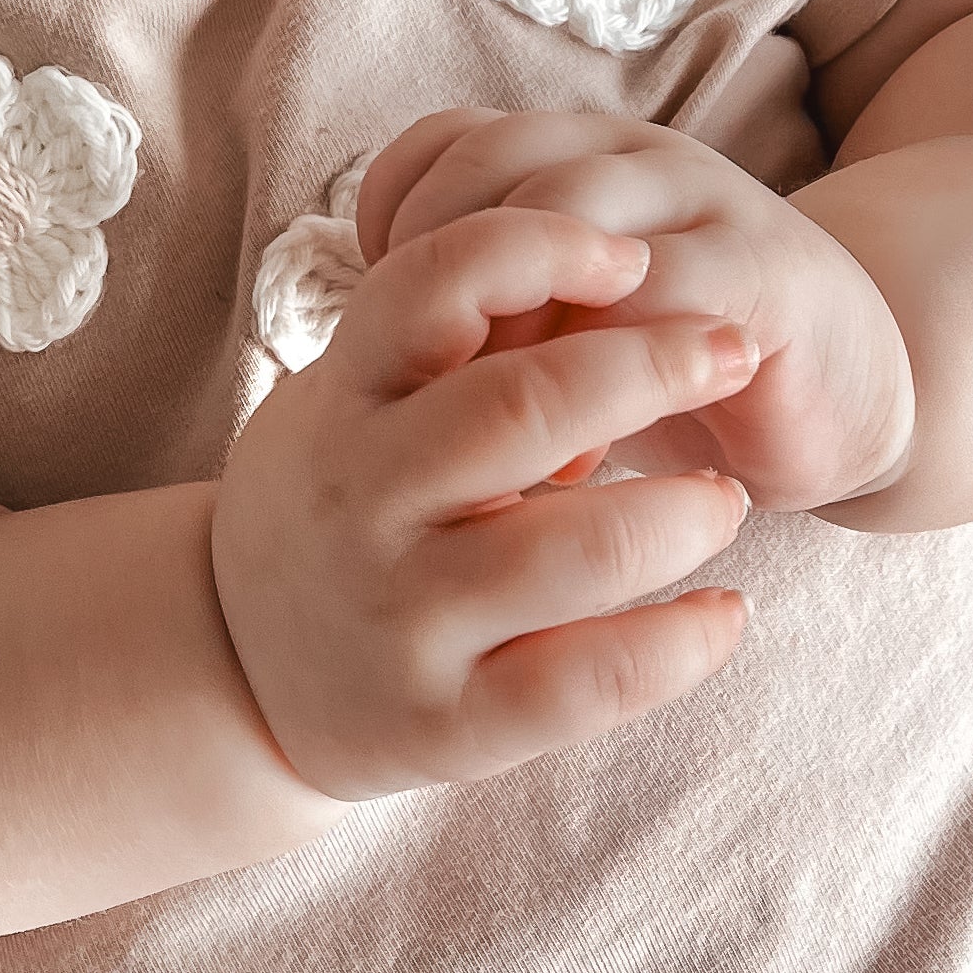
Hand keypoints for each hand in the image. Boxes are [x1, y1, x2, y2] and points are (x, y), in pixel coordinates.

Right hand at [212, 204, 761, 801]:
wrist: (240, 663)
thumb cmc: (342, 491)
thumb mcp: (356, 394)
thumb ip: (450, 338)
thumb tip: (615, 259)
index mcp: (343, 395)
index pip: (438, 280)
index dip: (545, 248)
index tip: (633, 253)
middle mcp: (364, 499)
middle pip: (525, 406)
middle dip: (653, 365)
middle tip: (732, 350)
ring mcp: (402, 617)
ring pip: (579, 550)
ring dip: (684, 512)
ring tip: (726, 497)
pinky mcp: (447, 724)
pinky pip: (589, 683)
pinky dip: (682, 644)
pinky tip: (725, 612)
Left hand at [360, 108, 915, 517]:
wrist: (845, 389)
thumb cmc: (672, 367)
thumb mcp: (560, 333)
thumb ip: (484, 312)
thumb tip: (367, 350)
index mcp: (562, 153)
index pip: (439, 143)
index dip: (392, 223)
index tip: (383, 326)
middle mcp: (624, 155)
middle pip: (486, 165)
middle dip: (441, 272)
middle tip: (436, 382)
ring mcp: (698, 200)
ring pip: (566, 213)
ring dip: (516, 317)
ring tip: (508, 416)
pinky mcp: (762, 271)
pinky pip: (663, 291)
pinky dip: (607, 362)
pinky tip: (592, 440)